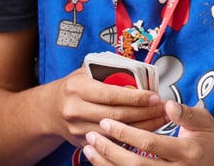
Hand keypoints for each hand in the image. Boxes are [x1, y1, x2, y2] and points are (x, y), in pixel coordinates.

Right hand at [48, 69, 167, 147]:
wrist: (50, 110)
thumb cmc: (73, 88)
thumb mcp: (86, 72)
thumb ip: (109, 71)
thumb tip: (139, 70)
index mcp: (77, 88)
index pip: (111, 94)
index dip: (135, 97)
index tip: (154, 96)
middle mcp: (76, 110)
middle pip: (117, 115)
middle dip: (145, 112)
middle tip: (163, 108)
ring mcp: (79, 130)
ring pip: (117, 132)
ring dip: (143, 126)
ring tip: (161, 119)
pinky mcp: (84, 143)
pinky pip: (113, 142)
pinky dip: (132, 136)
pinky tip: (147, 129)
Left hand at [81, 100, 213, 164]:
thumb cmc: (210, 138)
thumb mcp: (204, 120)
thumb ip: (185, 113)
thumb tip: (167, 104)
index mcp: (186, 151)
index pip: (150, 143)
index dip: (126, 133)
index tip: (107, 121)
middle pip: (135, 165)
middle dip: (110, 151)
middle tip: (92, 135)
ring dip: (107, 164)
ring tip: (89, 149)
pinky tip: (101, 162)